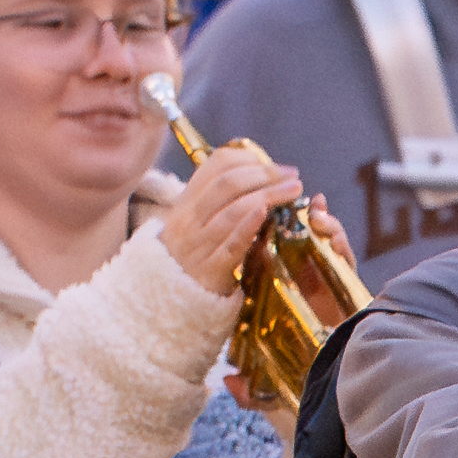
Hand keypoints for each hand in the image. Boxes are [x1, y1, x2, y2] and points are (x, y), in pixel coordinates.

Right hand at [158, 140, 302, 297]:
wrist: (164, 298)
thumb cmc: (190, 256)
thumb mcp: (195, 222)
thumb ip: (220, 200)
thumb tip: (261, 174)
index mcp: (186, 201)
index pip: (216, 166)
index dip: (249, 160)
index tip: (276, 167)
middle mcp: (189, 219)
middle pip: (228, 184)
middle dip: (265, 175)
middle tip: (292, 175)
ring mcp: (198, 245)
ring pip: (232, 210)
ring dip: (268, 195)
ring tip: (293, 190)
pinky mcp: (210, 270)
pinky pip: (231, 244)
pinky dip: (249, 226)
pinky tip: (266, 213)